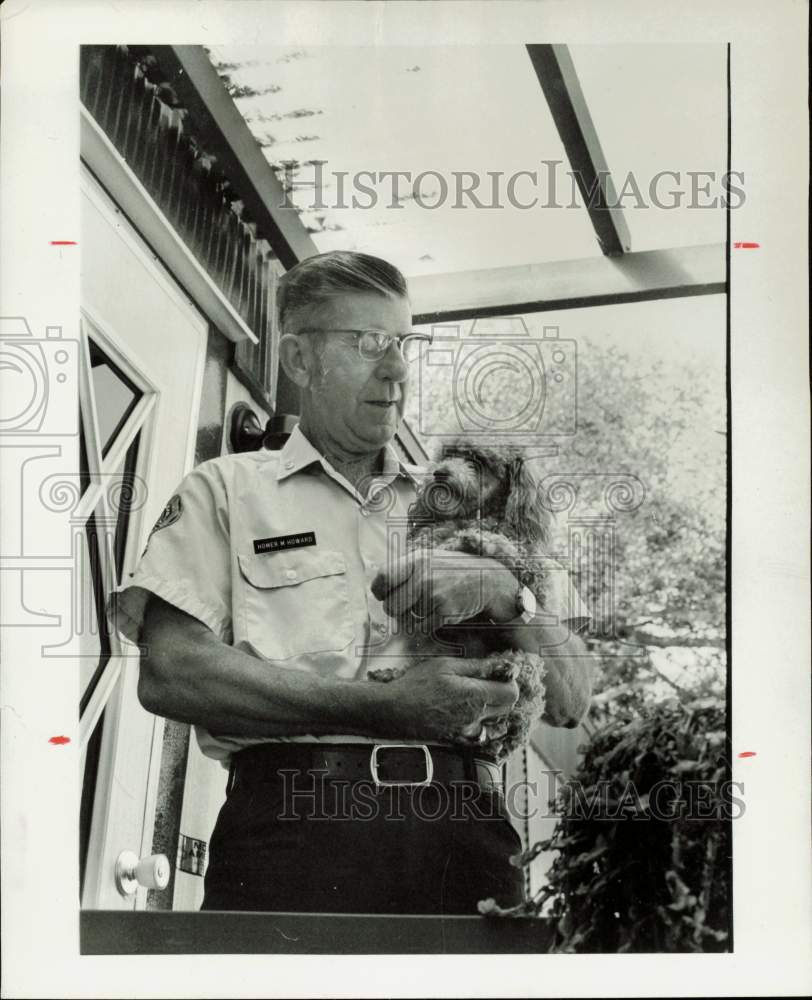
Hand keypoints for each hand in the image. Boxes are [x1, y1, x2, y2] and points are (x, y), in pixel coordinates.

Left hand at [371, 550, 516, 626]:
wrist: (485, 579)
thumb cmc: (451, 570)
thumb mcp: (428, 558)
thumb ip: (404, 569)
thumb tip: (378, 588)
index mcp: (416, 560)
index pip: (382, 578)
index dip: (380, 591)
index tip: (384, 595)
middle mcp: (423, 576)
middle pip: (391, 606)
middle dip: (396, 610)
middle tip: (407, 605)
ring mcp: (434, 595)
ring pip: (406, 620)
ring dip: (413, 618)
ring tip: (427, 606)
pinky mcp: (444, 612)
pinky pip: (422, 628)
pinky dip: (426, 625)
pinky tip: (437, 613)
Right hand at [376, 655, 518, 743]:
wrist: (394, 711)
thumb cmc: (416, 685)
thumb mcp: (446, 665)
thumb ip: (478, 667)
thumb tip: (502, 666)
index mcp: (475, 696)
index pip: (512, 694)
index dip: (509, 682)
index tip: (500, 675)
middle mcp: (475, 718)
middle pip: (507, 709)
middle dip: (502, 695)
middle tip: (488, 684)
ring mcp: (467, 732)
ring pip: (496, 725)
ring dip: (494, 712)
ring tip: (478, 700)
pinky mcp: (457, 741)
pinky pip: (481, 738)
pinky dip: (482, 728)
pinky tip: (470, 717)